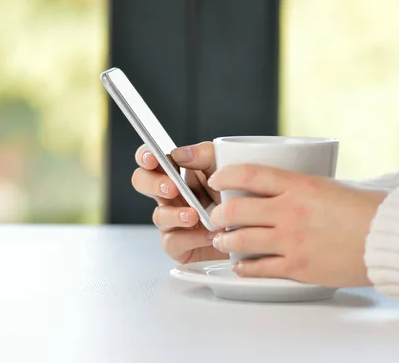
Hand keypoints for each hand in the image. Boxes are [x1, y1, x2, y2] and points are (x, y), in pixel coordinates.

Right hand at [132, 142, 227, 263]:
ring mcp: (173, 219)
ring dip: (175, 214)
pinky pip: (174, 242)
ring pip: (158, 215)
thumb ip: (204, 155)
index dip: (145, 156)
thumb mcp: (225, 167)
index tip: (153, 159)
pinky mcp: (180, 244)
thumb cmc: (237, 195)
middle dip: (152, 183)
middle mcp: (171, 195)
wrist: (255, 226)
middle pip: (142, 183)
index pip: (151, 159)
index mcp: (178, 172)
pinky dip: (191, 238)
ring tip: (194, 215)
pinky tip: (209, 234)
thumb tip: (179, 154)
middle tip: (172, 188)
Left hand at [207, 164, 387, 287]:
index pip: (249, 174)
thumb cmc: (367, 210)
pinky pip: (259, 268)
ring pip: (240, 240)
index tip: (216, 180)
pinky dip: (244, 267)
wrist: (390, 240)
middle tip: (217, 217)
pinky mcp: (298, 267)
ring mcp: (292, 241)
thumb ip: (300, 188)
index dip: (225, 176)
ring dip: (225, 240)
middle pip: (236, 209)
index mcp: (300, 186)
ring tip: (222, 240)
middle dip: (219, 214)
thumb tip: (278, 189)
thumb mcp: (330, 187)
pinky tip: (240, 265)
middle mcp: (290, 212)